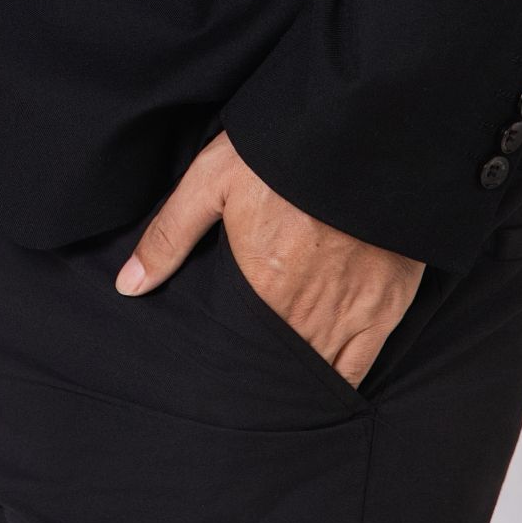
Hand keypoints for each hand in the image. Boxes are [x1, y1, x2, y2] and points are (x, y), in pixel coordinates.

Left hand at [115, 129, 424, 389]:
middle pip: (282, 375)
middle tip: (246, 396)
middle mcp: (312, 314)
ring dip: (302, 387)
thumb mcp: (213, 178)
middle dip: (263, 388)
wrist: (365, 125)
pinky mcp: (391, 301)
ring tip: (280, 397)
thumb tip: (130, 286)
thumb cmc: (284, 151)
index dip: (232, 379)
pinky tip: (327, 382)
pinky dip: (344, 376)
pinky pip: (366, 362)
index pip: (243, 360)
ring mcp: (358, 312)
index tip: (219, 387)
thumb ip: (171, 235)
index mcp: (265, 290)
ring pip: (325, 376)